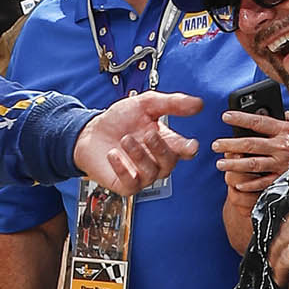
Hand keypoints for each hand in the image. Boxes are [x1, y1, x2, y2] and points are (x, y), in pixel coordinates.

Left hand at [71, 89, 201, 193]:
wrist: (90, 131)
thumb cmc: (119, 120)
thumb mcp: (145, 104)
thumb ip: (171, 103)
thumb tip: (198, 103)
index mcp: (166, 143)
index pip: (184, 150)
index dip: (189, 149)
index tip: (190, 145)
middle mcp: (157, 161)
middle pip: (169, 163)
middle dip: (160, 149)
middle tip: (149, 134)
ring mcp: (142, 175)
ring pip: (151, 173)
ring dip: (139, 155)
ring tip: (126, 139)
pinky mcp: (125, 185)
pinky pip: (131, 184)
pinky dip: (123, 169)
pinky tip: (113, 154)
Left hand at [213, 107, 288, 200]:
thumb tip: (282, 113)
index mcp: (285, 131)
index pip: (258, 122)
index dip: (240, 118)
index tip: (225, 116)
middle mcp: (281, 146)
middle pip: (250, 144)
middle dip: (230, 144)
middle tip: (215, 144)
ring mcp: (281, 164)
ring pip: (252, 163)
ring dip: (234, 164)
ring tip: (220, 163)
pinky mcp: (283, 178)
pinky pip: (263, 182)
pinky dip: (249, 184)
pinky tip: (237, 183)